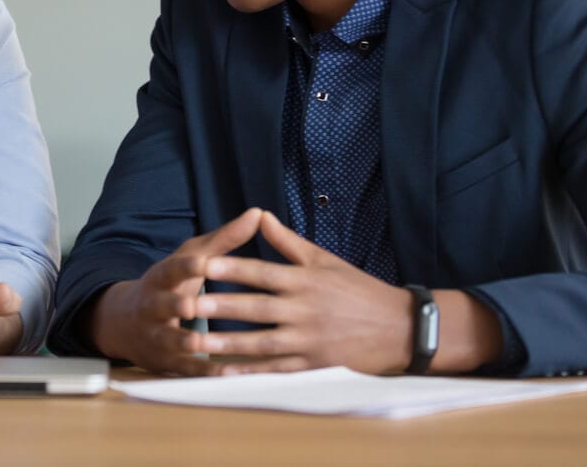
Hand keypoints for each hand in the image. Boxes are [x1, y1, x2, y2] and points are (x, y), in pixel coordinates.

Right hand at [88, 207, 263, 375]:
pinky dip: (202, 371)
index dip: (186, 266)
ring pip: (170, 339)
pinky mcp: (164, 361)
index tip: (202, 262)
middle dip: (177, 306)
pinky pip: (183, 368)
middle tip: (193, 306)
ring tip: (204, 345)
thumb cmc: (172, 283)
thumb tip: (258, 213)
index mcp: (162, 276)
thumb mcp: (190, 257)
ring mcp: (156, 334)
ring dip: (186, 343)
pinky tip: (224, 374)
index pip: (173, 269)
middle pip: (164, 305)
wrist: (127, 322)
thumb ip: (224, 239)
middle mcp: (153, 305)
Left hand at [197, 210, 412, 373]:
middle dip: (221, 306)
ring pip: (262, 341)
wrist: (399, 327)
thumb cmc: (358, 289)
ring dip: (228, 343)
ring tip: (198, 342)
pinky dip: (252, 372)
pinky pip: (277, 369)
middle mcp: (305, 309)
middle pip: (256, 308)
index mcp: (305, 280)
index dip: (232, 268)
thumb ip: (288, 241)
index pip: (262, 272)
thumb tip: (259, 214)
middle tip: (188, 304)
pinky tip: (226, 372)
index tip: (204, 265)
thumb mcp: (324, 259)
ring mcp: (309, 340)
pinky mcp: (314, 364)